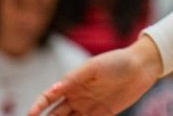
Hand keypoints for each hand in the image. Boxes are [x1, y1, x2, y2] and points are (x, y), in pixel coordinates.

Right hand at [28, 36, 162, 115]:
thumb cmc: (116, 62)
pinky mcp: (102, 115)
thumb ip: (73, 79)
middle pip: (55, 114)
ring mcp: (88, 107)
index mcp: (71, 83)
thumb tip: (52, 90)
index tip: (30, 115)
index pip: (48, 98)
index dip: (38, 107)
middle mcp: (77, 97)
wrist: (142, 66)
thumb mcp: (93, 67)